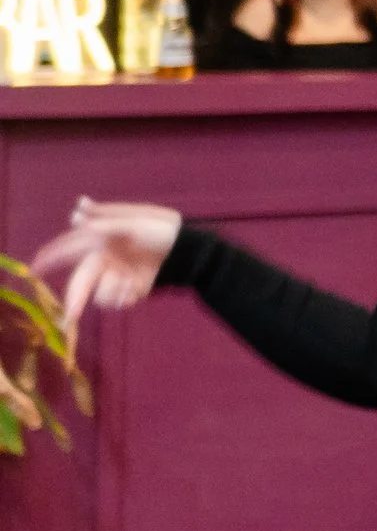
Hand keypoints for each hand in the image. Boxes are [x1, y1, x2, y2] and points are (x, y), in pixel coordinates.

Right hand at [29, 198, 181, 341]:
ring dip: (111, 291)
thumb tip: (74, 212)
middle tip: (68, 317)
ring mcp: (117, 276)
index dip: (51, 256)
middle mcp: (106, 260)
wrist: (188, 248)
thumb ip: (103, 221)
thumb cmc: (162, 229)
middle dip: (74, 298)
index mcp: (102, 241)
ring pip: (100, 294)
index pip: (70, 248)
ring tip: (129, 281)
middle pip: (81, 281)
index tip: (34, 267)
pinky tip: (135, 288)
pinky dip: (123, 297)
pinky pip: (117, 300)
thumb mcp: (134, 221)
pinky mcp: (130, 290)